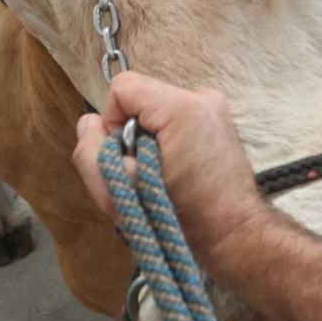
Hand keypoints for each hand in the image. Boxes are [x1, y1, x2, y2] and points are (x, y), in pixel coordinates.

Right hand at [71, 72, 269, 269]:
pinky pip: (174, 119)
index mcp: (183, 108)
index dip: (112, 124)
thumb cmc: (176, 218)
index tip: (127, 159)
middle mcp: (203, 97)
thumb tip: (90, 121)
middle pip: (140, 100)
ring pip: (155, 111)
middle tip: (144, 174)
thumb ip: (91, 151)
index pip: (123, 88)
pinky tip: (177, 169)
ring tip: (161, 174)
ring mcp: (214, 106)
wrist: (231, 232)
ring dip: (147, 140)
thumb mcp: (119, 191)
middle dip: (130, 136)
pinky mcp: (218, 119)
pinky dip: (166, 140)